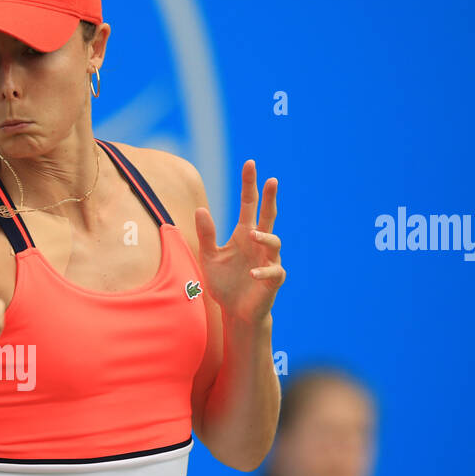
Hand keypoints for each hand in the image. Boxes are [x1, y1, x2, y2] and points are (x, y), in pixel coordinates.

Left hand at [193, 159, 283, 324]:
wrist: (235, 312)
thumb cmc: (224, 283)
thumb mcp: (209, 257)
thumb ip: (206, 235)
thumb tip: (200, 209)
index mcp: (244, 234)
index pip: (249, 204)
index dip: (249, 185)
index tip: (250, 163)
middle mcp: (259, 244)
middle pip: (268, 216)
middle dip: (269, 198)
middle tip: (271, 180)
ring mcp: (269, 260)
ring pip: (274, 242)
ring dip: (264, 237)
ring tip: (253, 234)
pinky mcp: (273, 280)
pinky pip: (272, 272)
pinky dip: (263, 271)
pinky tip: (251, 273)